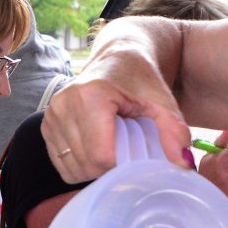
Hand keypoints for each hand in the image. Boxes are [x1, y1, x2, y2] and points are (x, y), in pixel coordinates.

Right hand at [43, 77, 191, 183]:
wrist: (118, 58)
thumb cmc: (141, 81)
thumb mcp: (163, 103)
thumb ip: (175, 132)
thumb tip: (182, 165)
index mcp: (91, 96)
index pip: (102, 156)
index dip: (124, 165)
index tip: (139, 153)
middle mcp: (64, 105)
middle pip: (87, 164)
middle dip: (111, 168)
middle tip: (129, 150)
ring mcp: (51, 116)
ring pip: (74, 168)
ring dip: (96, 169)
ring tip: (113, 145)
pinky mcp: (46, 126)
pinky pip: (62, 165)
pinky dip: (82, 166)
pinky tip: (97, 148)